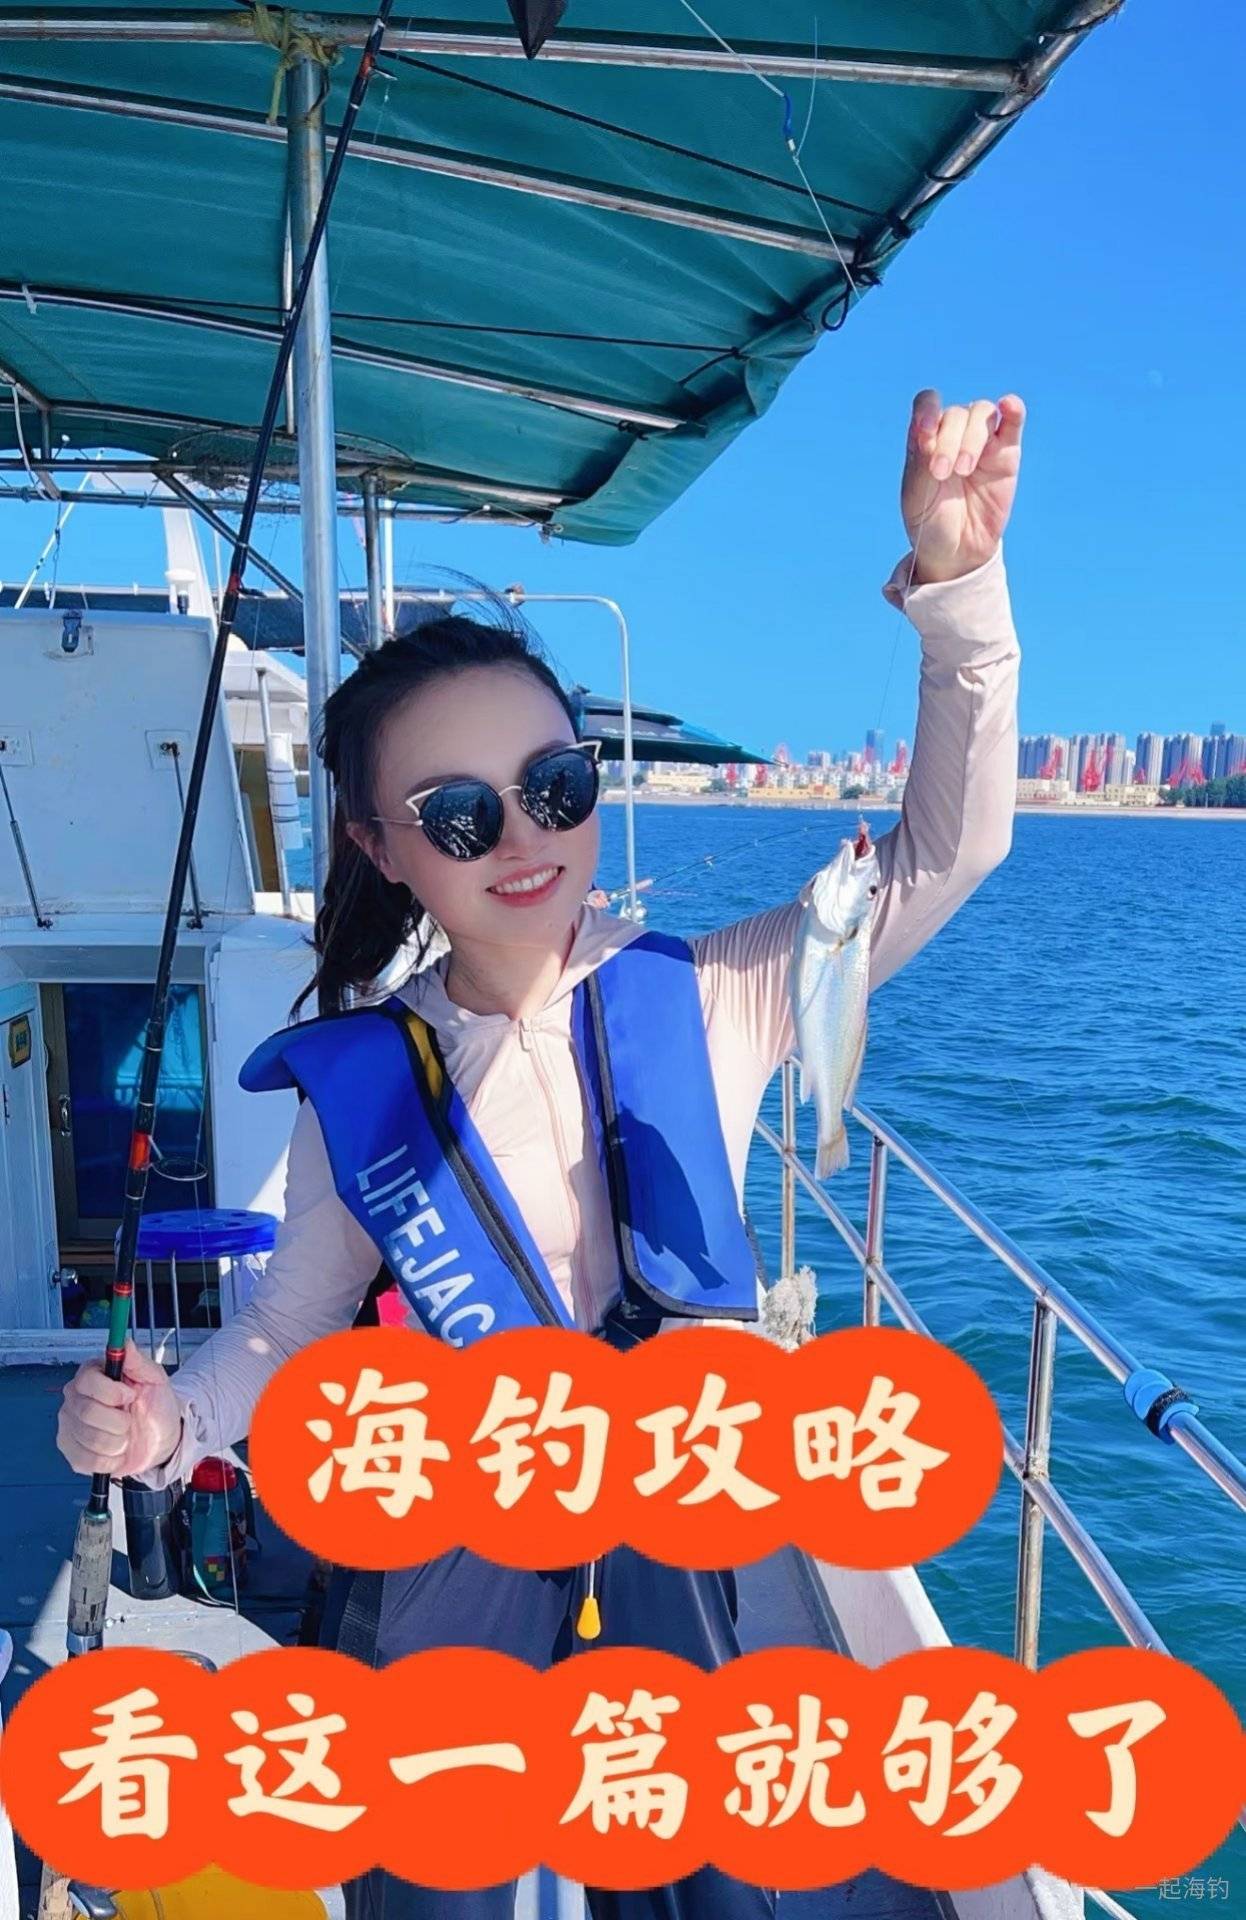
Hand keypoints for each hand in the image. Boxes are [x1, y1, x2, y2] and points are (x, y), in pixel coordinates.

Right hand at [57, 1337, 181, 1478]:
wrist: (160, 1440)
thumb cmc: (155, 1406)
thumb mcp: (154, 1379)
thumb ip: (137, 1361)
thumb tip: (124, 1342)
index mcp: (93, 1375)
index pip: (86, 1380)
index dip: (111, 1392)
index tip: (130, 1395)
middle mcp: (75, 1398)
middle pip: (87, 1412)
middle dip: (119, 1421)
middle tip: (130, 1419)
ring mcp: (69, 1426)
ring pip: (90, 1438)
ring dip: (118, 1441)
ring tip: (125, 1436)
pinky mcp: (71, 1452)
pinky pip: (87, 1460)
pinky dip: (110, 1459)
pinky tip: (117, 1452)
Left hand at [900, 389, 1024, 584]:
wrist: (956, 552)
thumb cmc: (930, 523)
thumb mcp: (917, 494)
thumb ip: (921, 459)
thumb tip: (929, 426)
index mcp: (926, 440)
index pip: (928, 404)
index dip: (928, 410)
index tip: (925, 432)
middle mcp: (954, 434)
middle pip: (955, 413)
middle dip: (947, 441)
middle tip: (942, 474)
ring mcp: (982, 442)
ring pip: (981, 413)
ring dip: (971, 437)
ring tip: (964, 470)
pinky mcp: (1007, 453)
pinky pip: (1012, 422)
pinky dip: (1013, 409)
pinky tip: (1009, 405)